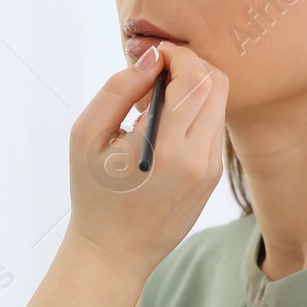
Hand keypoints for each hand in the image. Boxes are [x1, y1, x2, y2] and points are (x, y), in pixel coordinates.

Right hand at [65, 43, 226, 281]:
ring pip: (219, 103)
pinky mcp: (213, 176)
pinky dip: (193, 112)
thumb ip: (118, 89)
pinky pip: (213, 126)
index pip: (194, 78)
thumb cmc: (93, 194)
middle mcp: (199, 159)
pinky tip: (162, 127)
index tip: (151, 57)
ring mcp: (211, 169)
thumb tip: (152, 58)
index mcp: (167, 149)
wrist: (114, 252)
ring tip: (152, 105)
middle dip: (188, 65)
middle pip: (217, 84)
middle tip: (153, 74)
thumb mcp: (87, 135)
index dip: (176, 55)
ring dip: (191, 89)